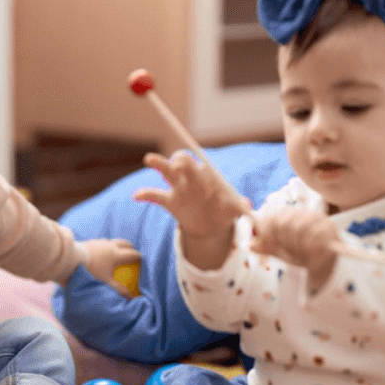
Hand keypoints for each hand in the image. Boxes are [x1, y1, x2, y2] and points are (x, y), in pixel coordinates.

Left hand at [81, 238, 141, 297]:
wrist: (71, 260)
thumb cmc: (90, 272)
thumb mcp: (105, 283)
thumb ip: (119, 289)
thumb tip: (131, 297)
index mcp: (116, 254)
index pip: (132, 254)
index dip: (139, 257)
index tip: (142, 260)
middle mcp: (110, 245)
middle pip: (125, 243)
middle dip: (131, 247)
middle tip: (132, 252)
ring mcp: (100, 242)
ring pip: (113, 241)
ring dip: (118, 244)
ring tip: (118, 250)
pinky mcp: (91, 241)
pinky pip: (102, 242)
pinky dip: (106, 246)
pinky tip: (101, 251)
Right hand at [134, 151, 250, 238]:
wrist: (212, 226)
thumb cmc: (225, 210)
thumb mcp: (233, 209)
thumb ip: (240, 206)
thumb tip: (249, 207)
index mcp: (207, 174)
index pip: (202, 162)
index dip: (200, 166)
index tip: (202, 179)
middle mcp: (191, 177)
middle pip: (183, 160)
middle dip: (181, 162)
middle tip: (179, 168)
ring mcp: (178, 188)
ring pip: (166, 171)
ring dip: (158, 163)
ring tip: (149, 159)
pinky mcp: (169, 201)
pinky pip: (154, 196)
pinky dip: (145, 194)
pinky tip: (136, 196)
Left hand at [251, 207, 339, 291]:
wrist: (322, 264)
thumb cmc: (300, 254)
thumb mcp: (280, 251)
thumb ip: (266, 247)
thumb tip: (249, 245)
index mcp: (292, 215)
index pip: (273, 217)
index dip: (266, 232)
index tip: (266, 244)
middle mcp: (305, 214)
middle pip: (285, 222)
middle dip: (282, 241)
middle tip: (288, 250)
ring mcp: (319, 220)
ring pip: (300, 228)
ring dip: (297, 246)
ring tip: (300, 252)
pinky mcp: (331, 230)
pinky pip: (316, 236)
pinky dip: (311, 246)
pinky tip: (311, 252)